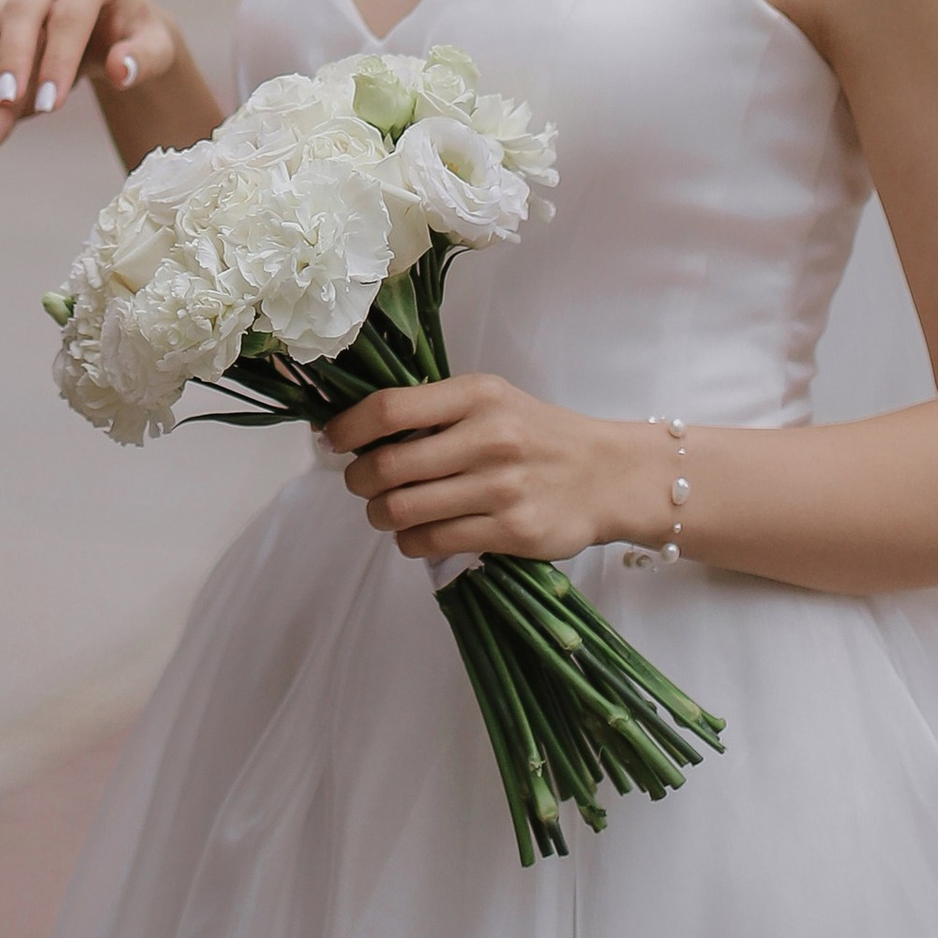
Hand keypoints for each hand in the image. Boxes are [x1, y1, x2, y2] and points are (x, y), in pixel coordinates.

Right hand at [0, 0, 183, 116]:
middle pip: (22, 6)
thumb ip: (143, 60)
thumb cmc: (133, 41)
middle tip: (5, 104)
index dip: (60, 59)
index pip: (71, 11)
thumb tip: (121, 70)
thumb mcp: (153, 52)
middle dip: (12, 58)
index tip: (52, 105)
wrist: (105, 32)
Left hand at [324, 376, 641, 566]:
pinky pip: (433, 542)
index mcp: (476, 395)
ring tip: (385, 512)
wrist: (607, 474)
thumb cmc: (536, 434)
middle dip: (359, 480)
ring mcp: (501, 488)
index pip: (389, 408)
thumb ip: (434, 411)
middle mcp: (488, 438)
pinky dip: (410, 541)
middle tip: (361, 483)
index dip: (347, 427)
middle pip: (387, 467)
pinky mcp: (511, 532)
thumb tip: (357, 430)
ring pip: (403, 510)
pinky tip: (416, 533)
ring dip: (379, 516)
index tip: (330, 440)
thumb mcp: (491, 401)